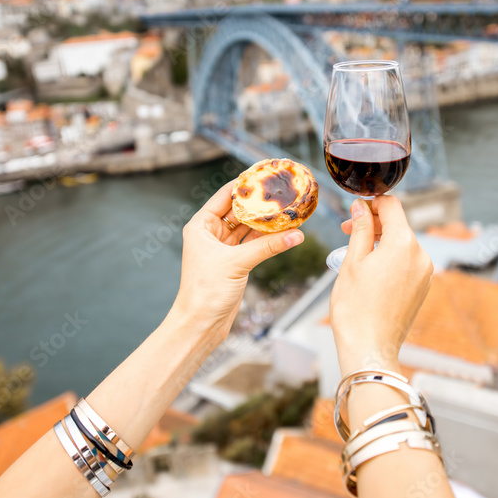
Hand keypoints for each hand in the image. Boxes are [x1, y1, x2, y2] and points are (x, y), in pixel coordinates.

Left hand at [174, 182, 303, 338]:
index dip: (245, 184)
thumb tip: (297, 235)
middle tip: (282, 191)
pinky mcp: (235, 262)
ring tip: (289, 209)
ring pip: (249, 227)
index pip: (225, 195)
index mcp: (201, 225)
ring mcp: (223, 248)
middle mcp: (211, 233)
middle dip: (260, 202)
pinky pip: (254, 244)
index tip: (264, 173)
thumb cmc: (205, 292)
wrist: (201, 324)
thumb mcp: (237, 263)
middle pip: (239, 210)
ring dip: (267, 221)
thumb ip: (268, 246)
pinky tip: (286, 232)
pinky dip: (269, 239)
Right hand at [329, 196, 432, 373]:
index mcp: (403, 244)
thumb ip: (360, 229)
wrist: (370, 348)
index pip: (392, 206)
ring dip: (381, 241)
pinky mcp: (423, 288)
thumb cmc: (356, 308)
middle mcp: (421, 255)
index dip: (371, 203)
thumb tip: (361, 207)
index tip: (355, 210)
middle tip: (348, 231)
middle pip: (398, 225)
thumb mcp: (352, 261)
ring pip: (403, 244)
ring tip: (357, 253)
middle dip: (374, 223)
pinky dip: (391, 258)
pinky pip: (407, 262)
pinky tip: (371, 270)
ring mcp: (425, 273)